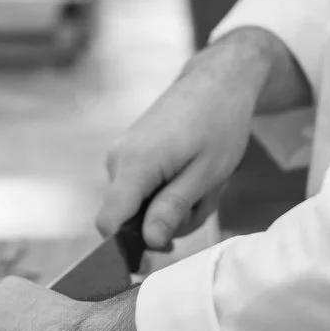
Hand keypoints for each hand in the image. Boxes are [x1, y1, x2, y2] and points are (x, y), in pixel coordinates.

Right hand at [97, 33, 271, 250]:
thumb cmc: (220, 123)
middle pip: (129, 218)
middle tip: (206, 199)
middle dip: (168, 221)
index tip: (163, 251)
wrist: (218, 80)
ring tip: (205, 180)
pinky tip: (193, 171)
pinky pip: (143, 186)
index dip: (129, 248)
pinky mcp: (130, 150)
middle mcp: (117, 159)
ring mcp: (121, 153)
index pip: (109, 224)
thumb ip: (172, 207)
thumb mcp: (206, 173)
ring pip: (140, 204)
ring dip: (174, 204)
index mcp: (134, 164)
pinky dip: (169, 188)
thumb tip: (149, 242)